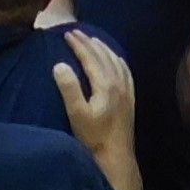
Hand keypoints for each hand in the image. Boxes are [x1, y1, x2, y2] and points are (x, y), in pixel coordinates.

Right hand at [54, 26, 137, 163]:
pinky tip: (116, 59)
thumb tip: (59, 64)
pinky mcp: (130, 99)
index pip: (90, 57)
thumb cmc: (94, 138)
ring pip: (115, 60)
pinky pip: (126, 71)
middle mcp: (118, 83)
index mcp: (105, 84)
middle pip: (102, 55)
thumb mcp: (77, 115)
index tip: (66, 34)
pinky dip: (118, 60)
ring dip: (103, 48)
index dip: (78, 44)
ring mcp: (126, 91)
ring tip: (92, 40)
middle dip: (88, 42)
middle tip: (75, 32)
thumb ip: (69, 89)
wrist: (116, 157)